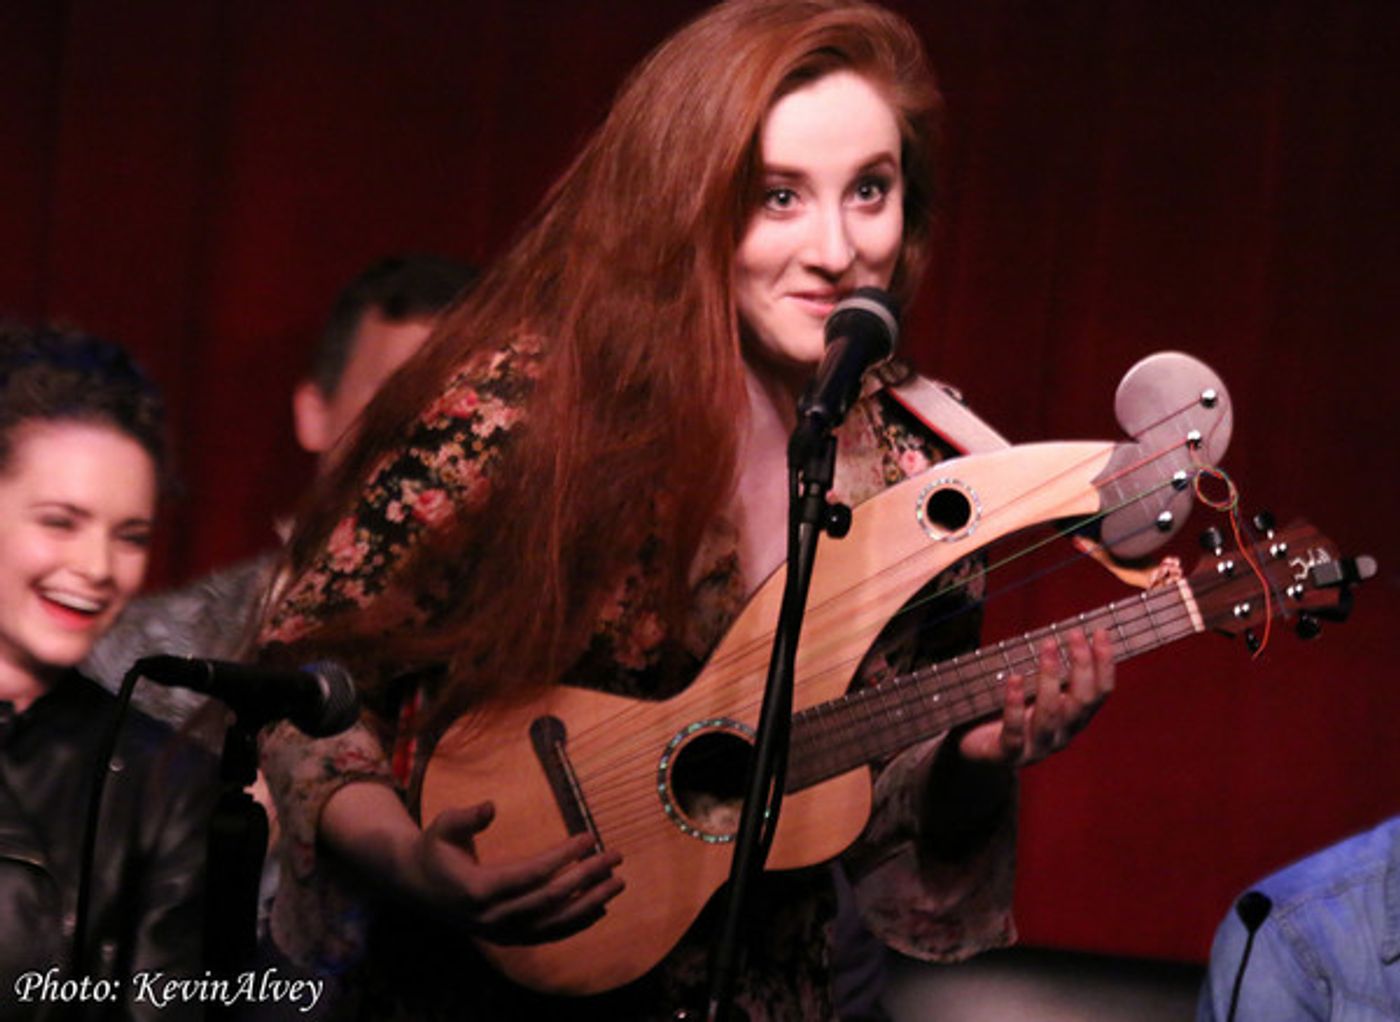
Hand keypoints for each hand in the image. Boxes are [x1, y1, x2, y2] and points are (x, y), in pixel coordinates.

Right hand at [415, 800, 623, 944]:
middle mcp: (493, 917)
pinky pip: (547, 935)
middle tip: (615, 856)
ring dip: (589, 903)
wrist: (417, 888)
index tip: (589, 837)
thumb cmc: (434, 850)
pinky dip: (575, 924)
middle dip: (587, 877)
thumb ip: (467, 818)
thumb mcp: (443, 827)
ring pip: (554, 923)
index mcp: (478, 889)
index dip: (563, 857)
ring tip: (617, 883)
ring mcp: (501, 932)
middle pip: (550, 899)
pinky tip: (599, 909)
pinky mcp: (508, 939)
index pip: (532, 874)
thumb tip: (491, 806)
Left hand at [957, 628, 1112, 766]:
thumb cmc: (1008, 712)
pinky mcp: (1008, 755)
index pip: (1099, 693)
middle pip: (1081, 703)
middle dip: (1082, 667)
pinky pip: (1014, 732)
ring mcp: (1036, 748)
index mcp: (1073, 719)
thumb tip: (1060, 632)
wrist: (976, 749)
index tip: (1100, 632)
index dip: (1104, 664)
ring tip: (1047, 649)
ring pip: (1050, 715)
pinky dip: (1014, 705)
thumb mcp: (1033, 691)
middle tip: (1074, 634)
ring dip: (1050, 679)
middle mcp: (1061, 735)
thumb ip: (1049, 672)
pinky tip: (1014, 680)